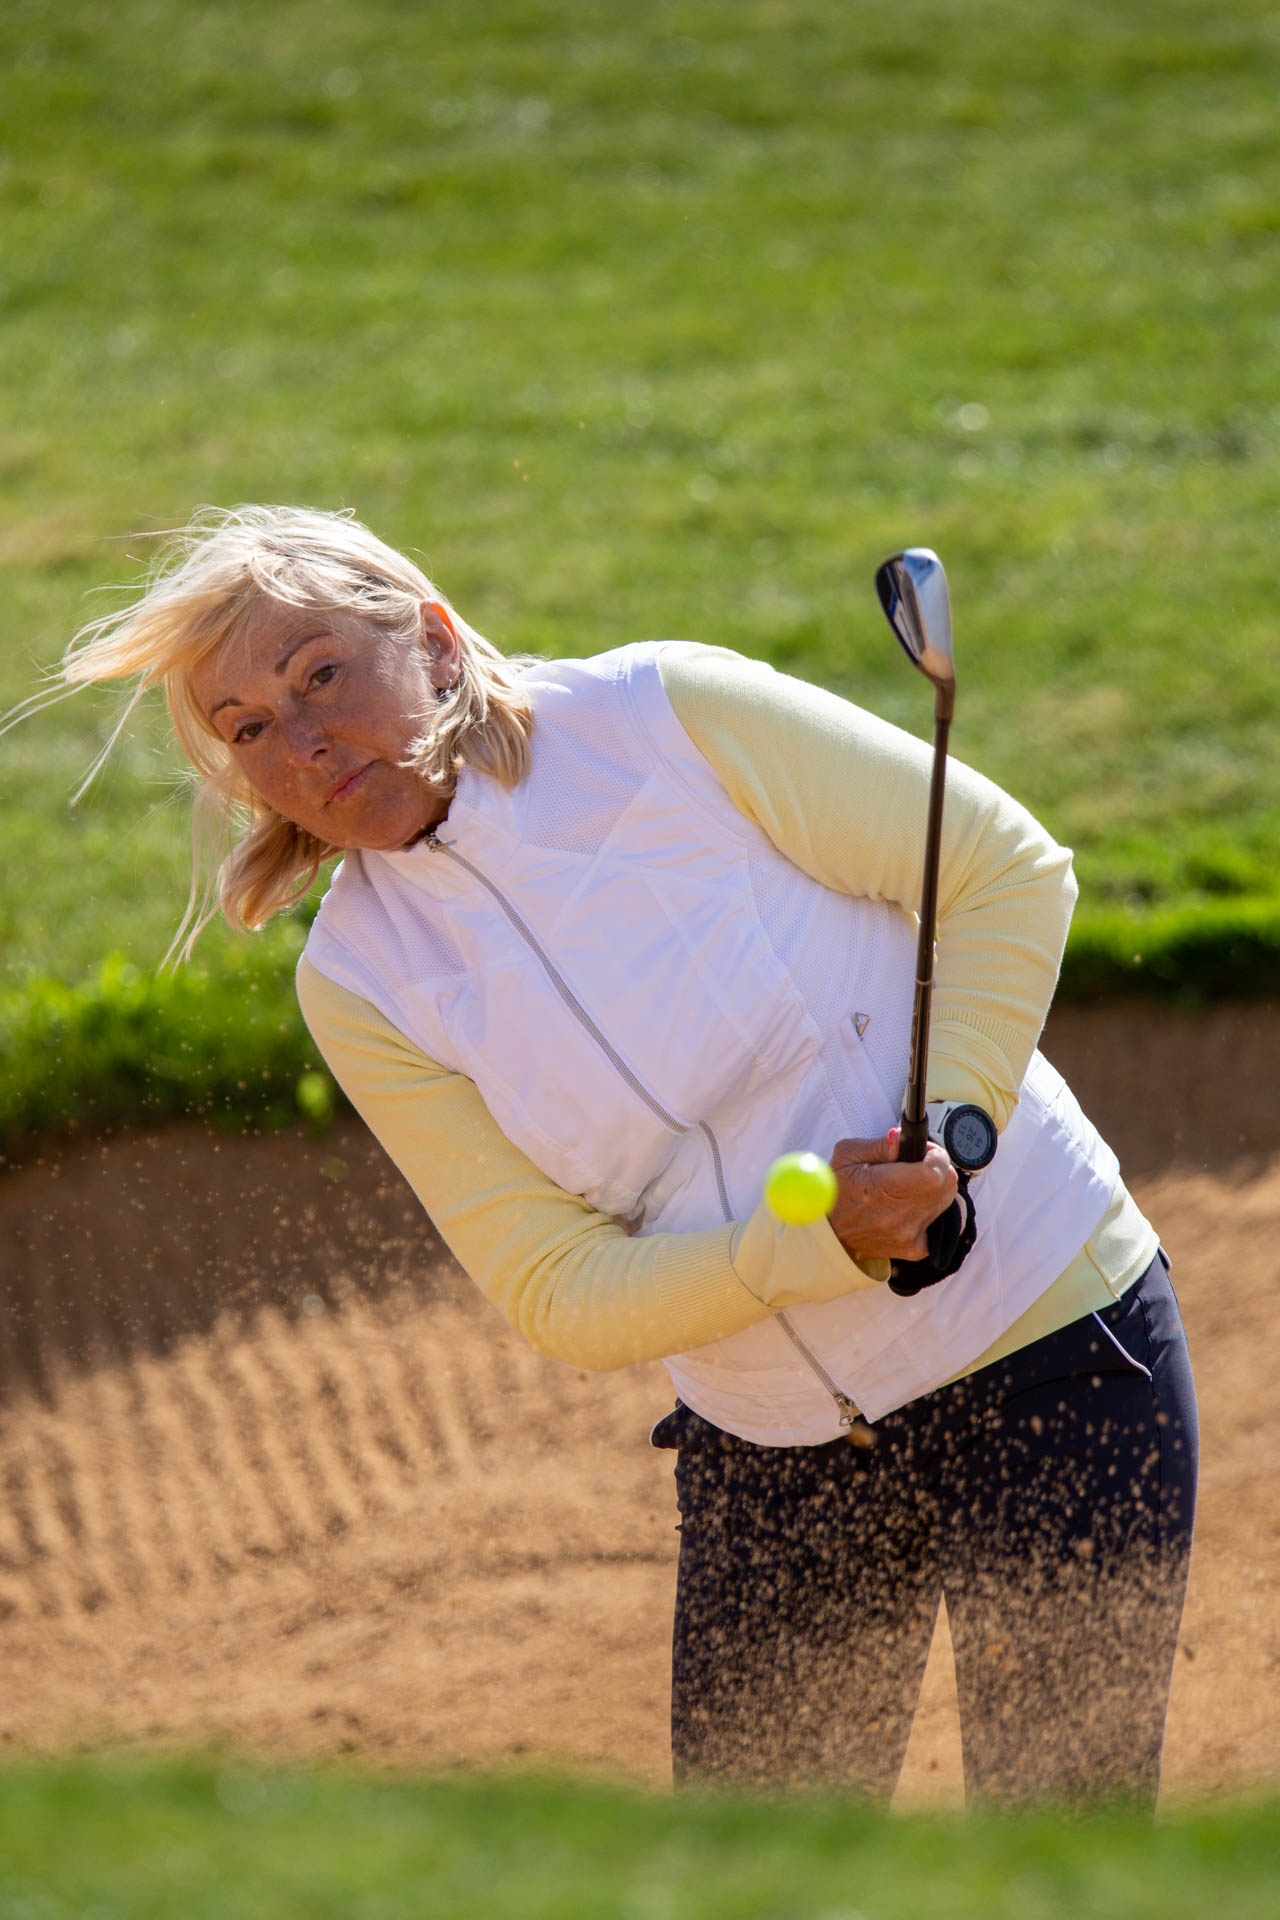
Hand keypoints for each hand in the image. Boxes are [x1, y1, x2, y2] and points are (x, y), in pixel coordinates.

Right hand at [828, 1130, 958, 1265]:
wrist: (829, 1234)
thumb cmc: (836, 1192)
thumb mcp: (847, 1155)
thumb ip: (880, 1145)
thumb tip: (904, 1139)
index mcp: (882, 1188)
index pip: (935, 1173)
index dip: (937, 1157)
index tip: (926, 1151)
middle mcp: (898, 1215)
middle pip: (947, 1185)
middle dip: (938, 1169)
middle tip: (917, 1165)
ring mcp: (908, 1234)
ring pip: (945, 1202)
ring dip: (933, 1189)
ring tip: (909, 1186)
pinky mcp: (913, 1248)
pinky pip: (937, 1221)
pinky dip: (929, 1210)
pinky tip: (909, 1206)